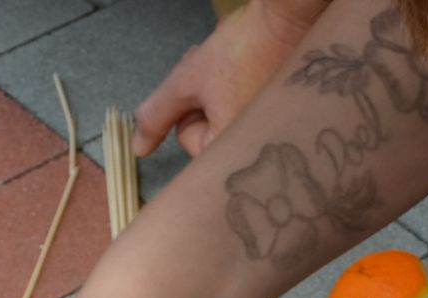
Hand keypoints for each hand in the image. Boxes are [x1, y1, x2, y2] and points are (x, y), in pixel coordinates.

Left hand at [133, 0, 329, 155]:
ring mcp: (270, 129)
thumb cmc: (242, 49)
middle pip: (208, 126)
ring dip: (219, 85)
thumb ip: (157, 116)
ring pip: (225, 110)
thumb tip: (139, 148)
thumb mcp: (186, 81)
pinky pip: (248, 102)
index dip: (188, 105)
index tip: (203, 81)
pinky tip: (249, 64)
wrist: (288, 19)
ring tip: (234, 61)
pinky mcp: (280, 112)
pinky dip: (241, 83)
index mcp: (232, 147)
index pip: (189, 138)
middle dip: (204, 94)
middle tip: (217, 69)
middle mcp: (256, 146)